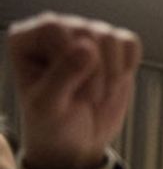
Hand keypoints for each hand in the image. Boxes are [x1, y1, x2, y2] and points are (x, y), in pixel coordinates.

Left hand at [7, 13, 141, 168]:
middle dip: (96, 71)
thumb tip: (88, 47)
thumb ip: (62, 75)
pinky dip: (128, 67)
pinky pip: (130, 43)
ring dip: (113, 73)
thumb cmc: (51, 123)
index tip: (73, 90)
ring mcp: (86, 36)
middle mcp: (55, 31)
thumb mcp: (48, 106)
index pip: (54, 29)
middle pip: (87, 32)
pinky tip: (114, 83)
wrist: (76, 140)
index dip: (69, 58)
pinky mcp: (112, 47)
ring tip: (99, 95)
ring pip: (111, 38)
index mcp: (27, 40)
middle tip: (89, 99)